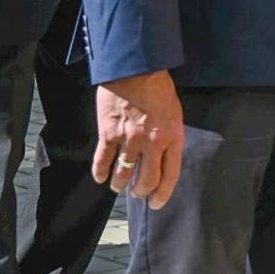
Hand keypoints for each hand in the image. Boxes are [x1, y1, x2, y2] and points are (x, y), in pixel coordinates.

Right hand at [95, 70, 184, 208]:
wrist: (136, 70)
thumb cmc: (158, 88)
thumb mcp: (174, 113)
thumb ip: (169, 135)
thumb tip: (162, 154)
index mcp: (172, 137)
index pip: (170, 174)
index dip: (163, 193)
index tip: (156, 203)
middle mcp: (152, 143)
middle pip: (146, 179)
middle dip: (141, 191)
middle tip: (137, 193)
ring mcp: (130, 140)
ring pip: (123, 173)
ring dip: (120, 183)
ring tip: (118, 186)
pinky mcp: (109, 134)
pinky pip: (103, 161)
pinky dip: (100, 172)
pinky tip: (100, 178)